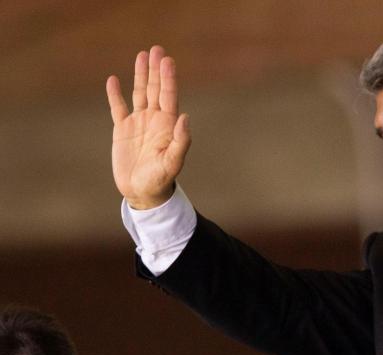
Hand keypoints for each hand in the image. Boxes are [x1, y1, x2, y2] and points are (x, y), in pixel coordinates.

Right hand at [107, 46, 190, 209]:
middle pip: (156, 89)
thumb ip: (181, 141)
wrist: (143, 193)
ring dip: (140, 75)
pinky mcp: (122, 130)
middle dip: (156, 70)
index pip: (168, 96)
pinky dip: (115, 94)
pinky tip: (113, 80)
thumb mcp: (172, 162)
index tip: (166, 60)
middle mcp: (154, 120)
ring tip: (141, 55)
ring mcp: (139, 123)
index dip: (168, 78)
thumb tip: (185, 118)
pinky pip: (118, 108)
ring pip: (140, 93)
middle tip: (156, 49)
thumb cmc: (161, 180)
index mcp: (167, 125)